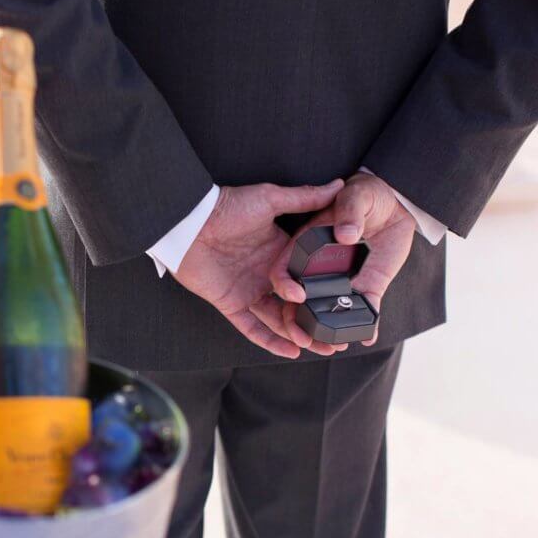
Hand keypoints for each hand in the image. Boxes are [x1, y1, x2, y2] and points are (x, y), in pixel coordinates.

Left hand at [172, 179, 343, 358]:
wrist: (190, 222)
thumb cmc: (227, 207)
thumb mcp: (270, 199)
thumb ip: (304, 198)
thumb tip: (338, 186)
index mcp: (279, 252)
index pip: (306, 277)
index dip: (323, 291)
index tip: (347, 302)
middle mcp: (266, 274)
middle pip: (295, 304)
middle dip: (316, 321)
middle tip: (338, 337)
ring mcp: (249, 291)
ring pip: (278, 320)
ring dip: (299, 334)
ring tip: (322, 347)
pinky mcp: (231, 304)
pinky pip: (252, 328)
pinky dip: (270, 341)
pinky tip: (291, 351)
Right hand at [269, 172, 416, 346]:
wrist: (397, 204)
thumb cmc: (367, 194)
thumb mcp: (357, 195)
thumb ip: (349, 210)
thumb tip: (345, 234)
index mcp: (305, 246)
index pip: (283, 270)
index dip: (284, 285)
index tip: (296, 296)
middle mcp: (318, 268)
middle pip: (298, 300)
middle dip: (297, 322)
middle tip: (305, 338)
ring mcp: (341, 281)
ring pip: (326, 311)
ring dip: (326, 330)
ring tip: (333, 344)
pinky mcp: (366, 287)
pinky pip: (362, 309)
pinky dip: (364, 325)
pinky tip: (366, 336)